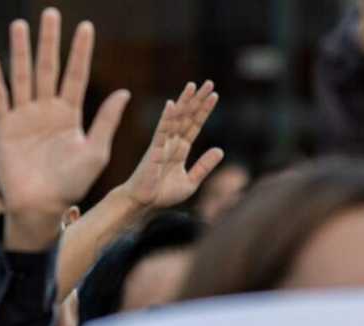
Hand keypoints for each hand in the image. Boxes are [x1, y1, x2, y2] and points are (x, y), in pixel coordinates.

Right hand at [0, 8, 130, 222]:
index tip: (86, 27)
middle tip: (52, 13)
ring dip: (21, 51)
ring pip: (22, 76)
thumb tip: (125, 92)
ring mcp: (23, 117)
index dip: (80, 52)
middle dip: (50, 41)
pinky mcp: (3, 128)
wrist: (40, 208)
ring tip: (20, 25)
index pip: (76, 75)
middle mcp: (45, 111)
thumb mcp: (95, 152)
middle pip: (48, 68)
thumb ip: (106, 121)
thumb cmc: (71, 185)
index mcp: (69, 114)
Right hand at [121, 81, 223, 210]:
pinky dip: (167, 118)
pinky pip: (161, 131)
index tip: (214, 95)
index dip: (204, 111)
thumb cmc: (161, 195)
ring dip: (185, 102)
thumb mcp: (191, 182)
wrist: (142, 204)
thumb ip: (204, 166)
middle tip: (209, 83)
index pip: (195, 125)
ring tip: (194, 86)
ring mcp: (163, 144)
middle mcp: (172, 143)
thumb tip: (220, 150)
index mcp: (180, 149)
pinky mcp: (154, 150)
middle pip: (187, 117)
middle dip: (198, 100)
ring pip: (176, 119)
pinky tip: (172, 105)